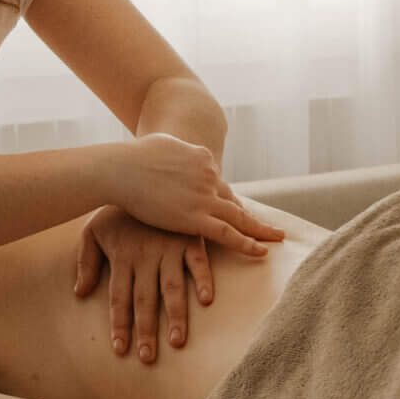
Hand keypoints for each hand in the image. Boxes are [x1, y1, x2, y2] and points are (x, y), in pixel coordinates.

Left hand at [71, 206, 207, 362]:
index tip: (121, 350)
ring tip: (177, 341)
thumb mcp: (93, 230)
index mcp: (122, 256)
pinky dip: (203, 280)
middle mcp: (145, 257)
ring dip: (176, 316)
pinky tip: (206, 300)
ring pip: (172, 288)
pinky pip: (198, 262)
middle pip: (144, 300)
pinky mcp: (190, 237)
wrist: (143, 173)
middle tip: (148, 358)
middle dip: (145, 330)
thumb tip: (80, 293)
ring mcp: (169, 247)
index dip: (119, 324)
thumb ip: (86, 261)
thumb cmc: (117, 208)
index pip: (119, 298)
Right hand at [109, 134, 285, 260]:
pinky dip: (248, 243)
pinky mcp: (196, 217)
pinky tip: (262, 252)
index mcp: (200, 158)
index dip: (224, 199)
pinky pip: (229, 233)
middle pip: (232, 199)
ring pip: (239, 216)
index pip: (216, 182)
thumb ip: (170, 154)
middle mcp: (209, 175)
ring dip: (261, 229)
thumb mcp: (159, 146)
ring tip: (278, 238)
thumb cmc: (130, 158)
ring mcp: (205, 196)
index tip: (233, 209)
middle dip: (250, 215)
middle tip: (270, 228)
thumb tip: (168, 158)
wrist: (120, 168)